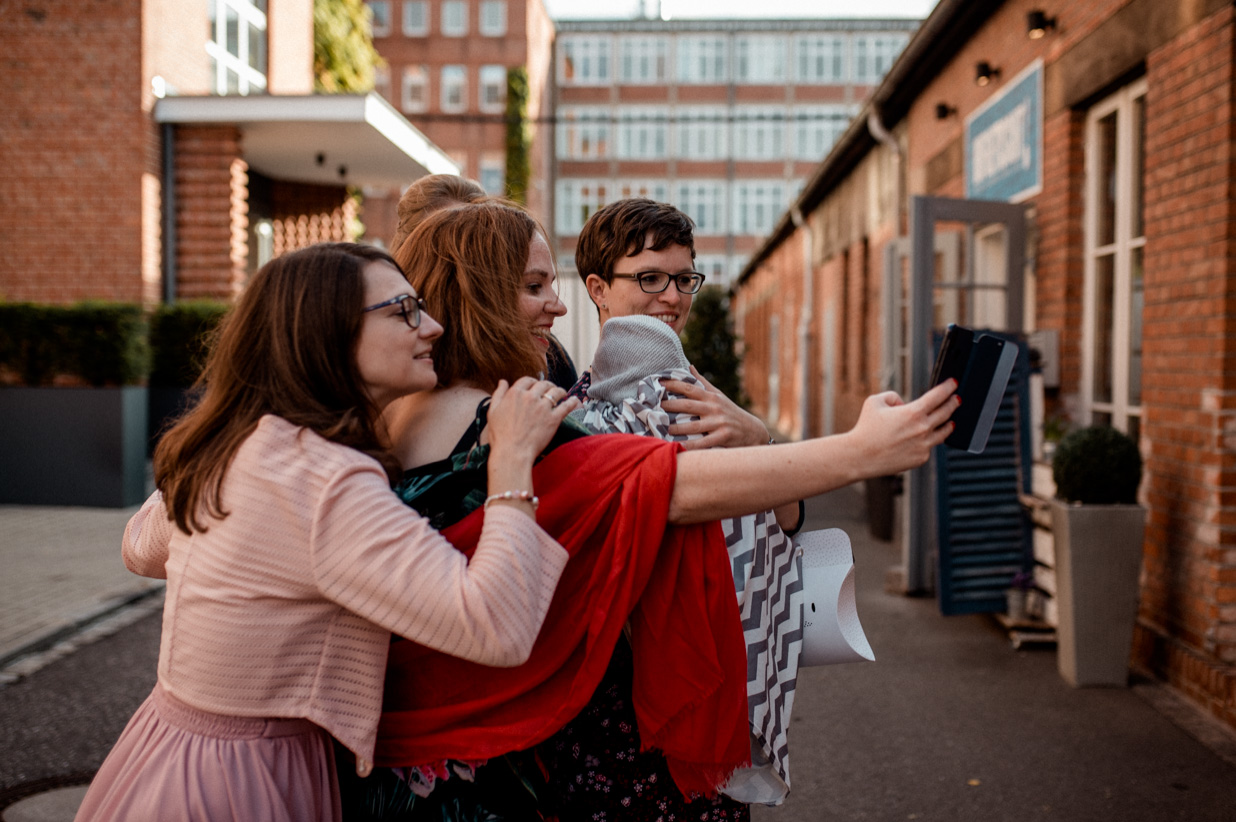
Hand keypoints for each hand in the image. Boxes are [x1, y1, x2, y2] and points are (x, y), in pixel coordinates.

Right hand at [486, 377, 579, 461]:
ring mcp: (543, 407)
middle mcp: (530, 397)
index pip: (527, 380)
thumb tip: (503, 381)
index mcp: (515, 393)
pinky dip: (572, 402)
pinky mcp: (553, 419)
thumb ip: (498, 394)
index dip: (531, 382)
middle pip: (543, 384)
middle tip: (549, 388)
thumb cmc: (500, 435)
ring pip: (556, 391)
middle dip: (547, 385)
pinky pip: (566, 406)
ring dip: (560, 390)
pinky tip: (575, 400)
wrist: (512, 452)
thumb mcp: (492, 411)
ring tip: (562, 393)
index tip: (534, 385)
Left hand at [662, 366, 768, 450]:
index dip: (673, 384)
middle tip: (655, 406)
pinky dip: (691, 446)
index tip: (659, 383)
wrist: (753, 431)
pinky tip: (680, 447)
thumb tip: (689, 366)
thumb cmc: (731, 412)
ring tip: (663, 429)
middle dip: (670, 405)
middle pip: (688, 405)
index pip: (689, 388)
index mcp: (711, 397)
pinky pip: (703, 443)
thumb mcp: (718, 395)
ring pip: (693, 426)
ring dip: (677, 428)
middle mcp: (714, 408)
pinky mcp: (723, 437)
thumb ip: (702, 382)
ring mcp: (718, 423)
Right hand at [843, 380, 959, 477]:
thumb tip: (904, 404)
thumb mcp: (875, 401)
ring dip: (949, 423)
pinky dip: (929, 440)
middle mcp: (923, 428)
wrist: (860, 456)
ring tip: (951, 420)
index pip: (938, 396)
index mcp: (913, 412)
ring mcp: (924, 445)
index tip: (954, 383)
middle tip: (957, 398)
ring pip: (944, 432)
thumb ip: (894, 396)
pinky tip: (928, 437)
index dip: (948, 387)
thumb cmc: (865, 428)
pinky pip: (930, 446)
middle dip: (953, 403)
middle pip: (946, 412)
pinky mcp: (921, 458)